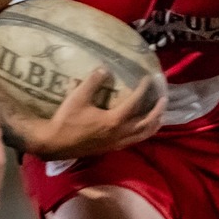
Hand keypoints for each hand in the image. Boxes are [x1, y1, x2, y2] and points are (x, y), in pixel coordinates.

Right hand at [26, 67, 164, 159]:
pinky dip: (142, 133)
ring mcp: (116, 143)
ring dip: (153, 124)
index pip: (135, 102)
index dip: (144, 89)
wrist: (54, 144)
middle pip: (147, 124)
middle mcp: (119, 133)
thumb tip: (105, 69)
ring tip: (159, 115)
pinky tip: (140, 128)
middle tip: (163, 99)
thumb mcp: (77, 97)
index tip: (148, 78)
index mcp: (114, 120)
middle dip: (158, 111)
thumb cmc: (66, 120)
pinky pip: (133, 141)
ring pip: (143, 135)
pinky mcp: (111, 148)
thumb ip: (93, 82)